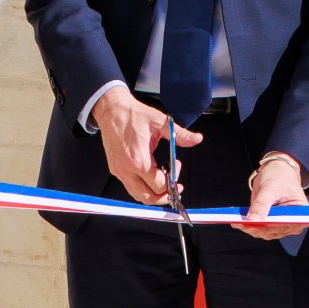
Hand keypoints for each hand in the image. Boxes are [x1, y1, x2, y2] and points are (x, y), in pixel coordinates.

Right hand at [95, 86, 201, 205]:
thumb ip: (180, 134)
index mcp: (139, 160)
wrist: (111, 110)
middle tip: (175, 186)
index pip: (159, 185)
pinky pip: (130, 187)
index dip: (172, 181)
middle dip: (165, 195)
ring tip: (164, 184)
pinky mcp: (115, 169)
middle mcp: (126, 170)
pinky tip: (151, 177)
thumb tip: (197, 139)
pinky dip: (143, 188)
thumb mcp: (160, 122)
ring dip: (153, 195)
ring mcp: (119, 171)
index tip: (177, 166)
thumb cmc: (134, 115)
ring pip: (138, 196)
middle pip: (148, 197)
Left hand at [239, 154, 308, 239]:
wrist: (278, 172)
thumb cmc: (280, 177)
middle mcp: (293, 224)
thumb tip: (252, 220)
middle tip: (239, 222)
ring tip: (235, 220)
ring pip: (263, 232)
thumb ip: (261, 205)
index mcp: (301, 215)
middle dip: (255, 227)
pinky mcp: (270, 225)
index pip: (284, 225)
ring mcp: (281, 226)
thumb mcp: (270, 189)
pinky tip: (237, 220)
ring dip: (249, 228)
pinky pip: (259, 229)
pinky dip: (248, 225)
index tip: (252, 224)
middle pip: (272, 231)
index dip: (268, 226)